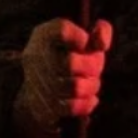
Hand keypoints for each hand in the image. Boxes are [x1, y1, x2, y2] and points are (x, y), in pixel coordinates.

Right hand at [13, 18, 113, 137]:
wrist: (42, 89)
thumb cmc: (71, 56)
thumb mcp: (85, 38)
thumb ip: (100, 32)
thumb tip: (101, 42)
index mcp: (45, 36)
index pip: (61, 29)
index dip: (79, 36)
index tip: (85, 42)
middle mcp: (36, 58)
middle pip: (71, 63)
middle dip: (93, 66)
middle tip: (95, 67)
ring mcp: (38, 84)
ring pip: (75, 87)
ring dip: (92, 85)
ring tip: (91, 82)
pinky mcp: (44, 107)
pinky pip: (73, 107)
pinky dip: (87, 103)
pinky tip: (89, 98)